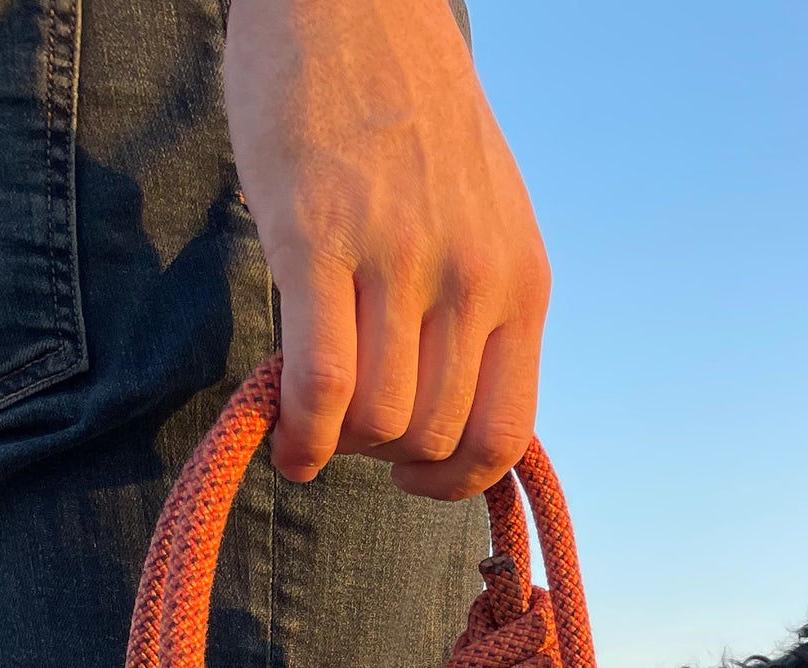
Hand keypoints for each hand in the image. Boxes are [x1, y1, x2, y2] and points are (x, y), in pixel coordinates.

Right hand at [222, 0, 549, 498]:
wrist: (354, 1)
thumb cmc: (410, 118)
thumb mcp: (484, 219)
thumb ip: (480, 307)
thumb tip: (451, 408)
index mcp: (520, 282)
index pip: (504, 433)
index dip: (456, 480)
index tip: (417, 477)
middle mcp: (471, 279)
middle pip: (433, 436)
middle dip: (387, 459)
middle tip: (352, 435)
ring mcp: (398, 261)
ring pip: (379, 422)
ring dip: (341, 446)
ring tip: (316, 426)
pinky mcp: (316, 241)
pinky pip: (322, 383)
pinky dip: (302, 434)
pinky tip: (287, 444)